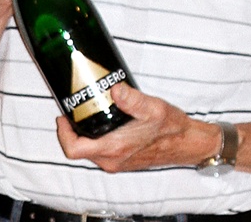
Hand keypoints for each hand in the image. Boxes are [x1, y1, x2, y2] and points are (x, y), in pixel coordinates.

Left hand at [55, 84, 213, 172]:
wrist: (187, 144)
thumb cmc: (171, 129)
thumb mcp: (153, 108)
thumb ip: (133, 99)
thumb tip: (115, 89)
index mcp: (114, 149)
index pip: (74, 150)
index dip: (62, 134)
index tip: (63, 116)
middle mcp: (112, 160)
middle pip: (78, 148)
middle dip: (71, 129)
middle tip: (73, 107)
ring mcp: (116, 162)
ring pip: (89, 150)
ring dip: (83, 133)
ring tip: (85, 110)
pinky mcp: (122, 159)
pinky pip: (100, 150)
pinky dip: (95, 136)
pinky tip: (101, 119)